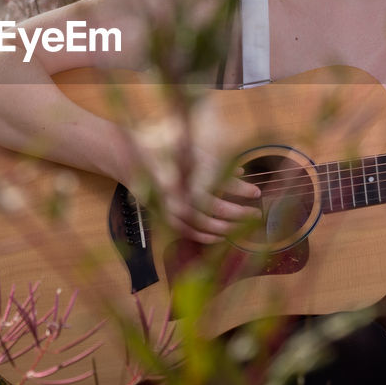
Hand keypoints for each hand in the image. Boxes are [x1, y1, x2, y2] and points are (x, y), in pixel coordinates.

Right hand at [129, 114, 261, 243]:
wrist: (128, 157)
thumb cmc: (162, 147)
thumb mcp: (188, 147)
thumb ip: (215, 161)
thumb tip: (241, 173)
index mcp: (184, 166)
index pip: (217, 181)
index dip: (238, 189)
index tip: (257, 192)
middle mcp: (175, 187)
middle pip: (210, 206)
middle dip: (235, 213)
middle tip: (255, 214)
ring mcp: (167, 202)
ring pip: (198, 222)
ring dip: (222, 228)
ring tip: (242, 228)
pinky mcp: (162, 213)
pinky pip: (185, 230)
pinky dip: (204, 236)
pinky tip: (219, 237)